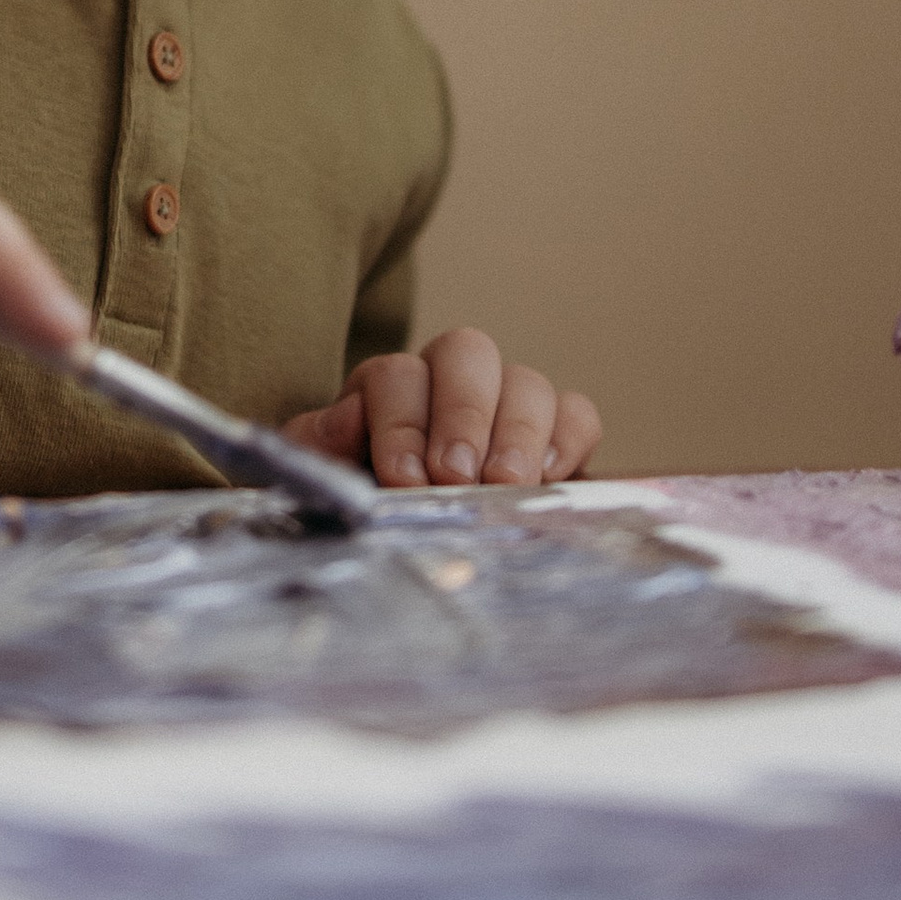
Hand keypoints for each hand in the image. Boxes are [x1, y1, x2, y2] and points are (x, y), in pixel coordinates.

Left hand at [282, 326, 600, 490]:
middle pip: (468, 353)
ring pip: (526, 381)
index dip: (401, 422)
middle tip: (457, 476)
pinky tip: (549, 479)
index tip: (404, 479)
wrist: (413, 546)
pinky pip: (576, 413)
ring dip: (517, 432)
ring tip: (506, 486)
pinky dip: (568, 439)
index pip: (398, 373)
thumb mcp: (330, 479)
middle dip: (462, 414)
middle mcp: (452, 382)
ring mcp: (509, 405)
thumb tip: (347, 419)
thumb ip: (324, 447)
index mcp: (390, 386)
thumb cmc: (367, 506)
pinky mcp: (559, 440)